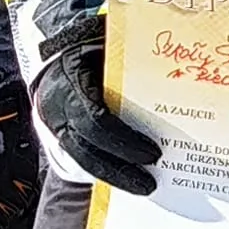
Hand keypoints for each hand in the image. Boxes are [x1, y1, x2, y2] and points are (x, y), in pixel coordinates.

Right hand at [31, 28, 161, 194]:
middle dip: (120, 169)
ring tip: (143, 186)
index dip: (123, 140)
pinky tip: (126, 177)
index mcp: (69, 80)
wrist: (54, 46)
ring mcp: (53, 123)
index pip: (94, 120)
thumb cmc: (88, 41)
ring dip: (113, 175)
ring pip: (81, 158)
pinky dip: (104, 168)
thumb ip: (131, 55)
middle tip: (150, 184)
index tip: (153, 153)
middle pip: (86, 148)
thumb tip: (176, 61)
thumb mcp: (107, 41)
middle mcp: (56, 107)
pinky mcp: (57, 133)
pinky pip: (80, 156)